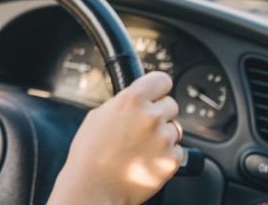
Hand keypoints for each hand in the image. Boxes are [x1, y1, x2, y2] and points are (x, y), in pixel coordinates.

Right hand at [48, 71, 183, 204]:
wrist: (94, 186)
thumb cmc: (90, 153)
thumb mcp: (99, 115)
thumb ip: (122, 103)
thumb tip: (136, 100)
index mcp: (132, 100)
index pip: (162, 80)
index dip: (158, 88)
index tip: (157, 93)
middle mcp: (151, 116)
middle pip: (171, 105)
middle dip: (160, 114)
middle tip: (143, 127)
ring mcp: (163, 139)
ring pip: (175, 128)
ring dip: (163, 135)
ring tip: (141, 147)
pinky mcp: (171, 160)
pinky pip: (177, 150)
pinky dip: (166, 154)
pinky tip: (146, 159)